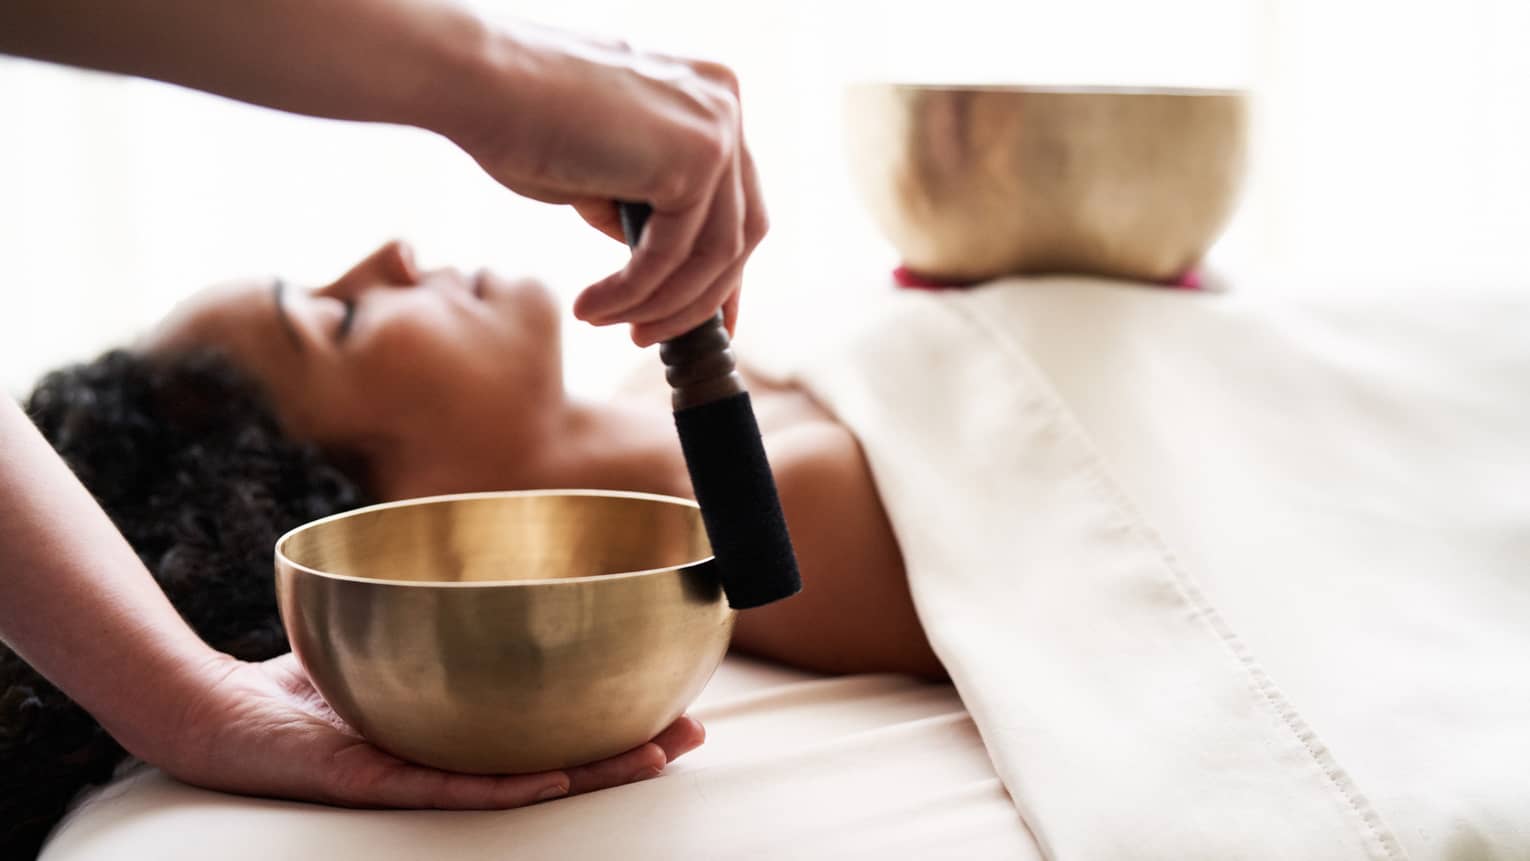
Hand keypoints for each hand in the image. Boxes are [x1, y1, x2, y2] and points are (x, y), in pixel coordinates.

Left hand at [153, 653, 703, 807]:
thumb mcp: (383, 623)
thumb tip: (492, 537)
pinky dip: (509, 784)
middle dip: (629, 747)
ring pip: (524, 781)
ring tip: (652, 754)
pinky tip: (559, 776)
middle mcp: (453, 755)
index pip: (554, 723)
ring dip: (594, 771)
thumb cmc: (298, 674)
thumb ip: (436, 598)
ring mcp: (421, 775)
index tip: (674, 697)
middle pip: (559, 756)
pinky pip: (453, 788)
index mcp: (464, 723)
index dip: (616, 715)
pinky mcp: (379, 781)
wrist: (211, 707)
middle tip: (689, 732)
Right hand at [448, 25, 767, 345]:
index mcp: (708, 98)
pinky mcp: (696, 157)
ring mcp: (717, 128)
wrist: (474, 81)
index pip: (737, 205)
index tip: (710, 324)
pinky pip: (673, 255)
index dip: (723, 273)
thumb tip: (660, 261)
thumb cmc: (518, 118)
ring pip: (715, 254)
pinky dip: (634, 293)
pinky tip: (592, 308)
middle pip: (741, 232)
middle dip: (699, 298)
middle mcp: (724, 104)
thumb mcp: (602, 170)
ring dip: (663, 305)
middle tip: (648, 336)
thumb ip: (642, 206)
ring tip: (613, 326)